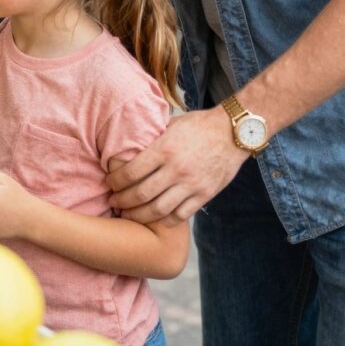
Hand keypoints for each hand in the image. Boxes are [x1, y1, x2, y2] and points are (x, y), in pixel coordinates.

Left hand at [108, 107, 249, 225]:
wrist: (234, 132)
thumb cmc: (199, 125)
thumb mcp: (171, 124)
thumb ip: (153, 137)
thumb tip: (130, 143)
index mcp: (164, 149)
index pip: (131, 172)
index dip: (115, 181)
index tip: (109, 183)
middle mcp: (176, 169)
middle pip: (141, 194)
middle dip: (122, 201)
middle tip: (113, 202)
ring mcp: (192, 184)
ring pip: (158, 210)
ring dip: (139, 215)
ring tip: (128, 214)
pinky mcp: (205, 194)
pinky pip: (181, 215)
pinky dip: (164, 220)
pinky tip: (154, 219)